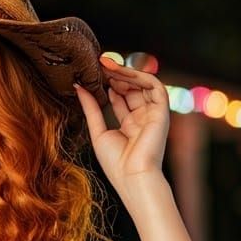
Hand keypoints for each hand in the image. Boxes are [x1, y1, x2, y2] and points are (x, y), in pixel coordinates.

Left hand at [75, 54, 169, 187]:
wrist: (133, 178)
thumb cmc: (116, 163)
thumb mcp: (98, 131)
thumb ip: (91, 108)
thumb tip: (78, 87)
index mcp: (129, 125)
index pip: (119, 98)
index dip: (107, 84)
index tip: (93, 72)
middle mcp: (142, 118)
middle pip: (131, 89)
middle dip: (115, 75)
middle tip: (99, 63)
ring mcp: (153, 114)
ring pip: (142, 84)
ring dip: (125, 73)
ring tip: (107, 66)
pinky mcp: (162, 111)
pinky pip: (154, 86)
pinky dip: (139, 77)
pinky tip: (121, 74)